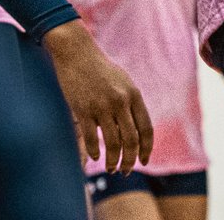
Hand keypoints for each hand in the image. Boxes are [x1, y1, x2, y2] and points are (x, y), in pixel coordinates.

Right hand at [43, 20, 153, 172]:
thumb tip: (136, 131)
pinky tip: (94, 157)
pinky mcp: (83, 110)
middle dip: (129, 160)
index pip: (146, 129)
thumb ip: (131, 103)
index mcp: (133, 94)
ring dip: (113, 161)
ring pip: (112, 144)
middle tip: (125, 171)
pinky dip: (94, 153)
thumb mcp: (123, 82)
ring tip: (111, 168)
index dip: (146, 148)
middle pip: (131, 140)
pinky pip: (91, 139)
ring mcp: (101, 106)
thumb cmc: (101, 69)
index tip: (144, 161)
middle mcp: (120, 101)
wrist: (77, 53)